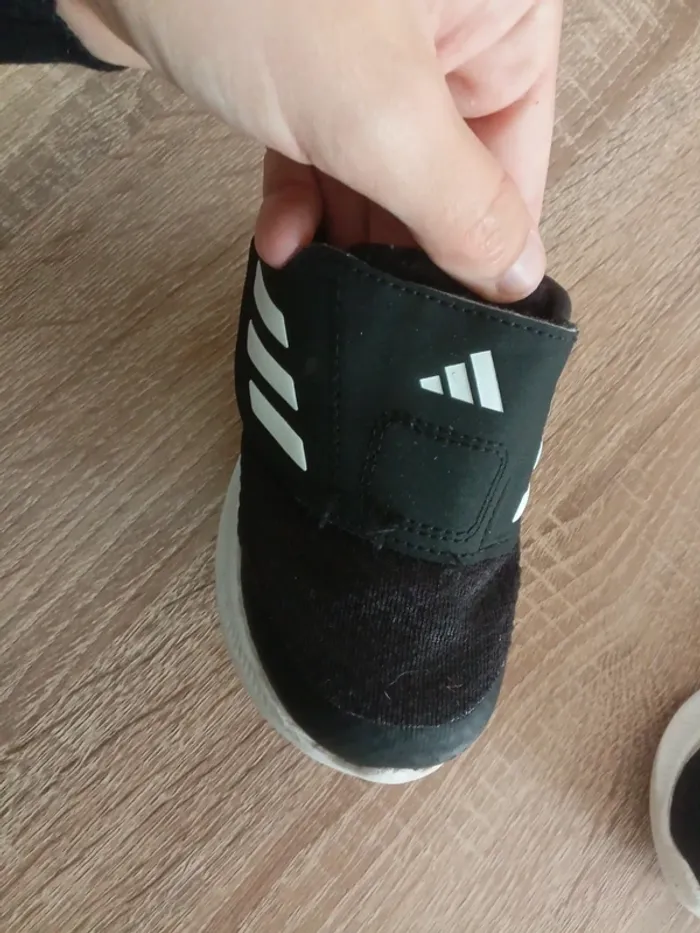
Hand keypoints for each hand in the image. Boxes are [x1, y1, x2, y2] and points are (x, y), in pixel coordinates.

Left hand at [58, 0, 561, 300]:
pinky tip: (280, 236)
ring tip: (318, 278)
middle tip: (376, 311)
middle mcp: (447, 22)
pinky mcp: (307, 60)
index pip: (518, 158)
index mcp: (503, 12)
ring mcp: (374, 41)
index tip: (453, 322)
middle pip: (450, 171)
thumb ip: (459, 203)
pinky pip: (326, 146)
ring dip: (344, 230)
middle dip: (402, 244)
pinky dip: (303, 195)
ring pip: (382, 168)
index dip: (487, 248)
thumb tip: (518, 275)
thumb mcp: (378, 111)